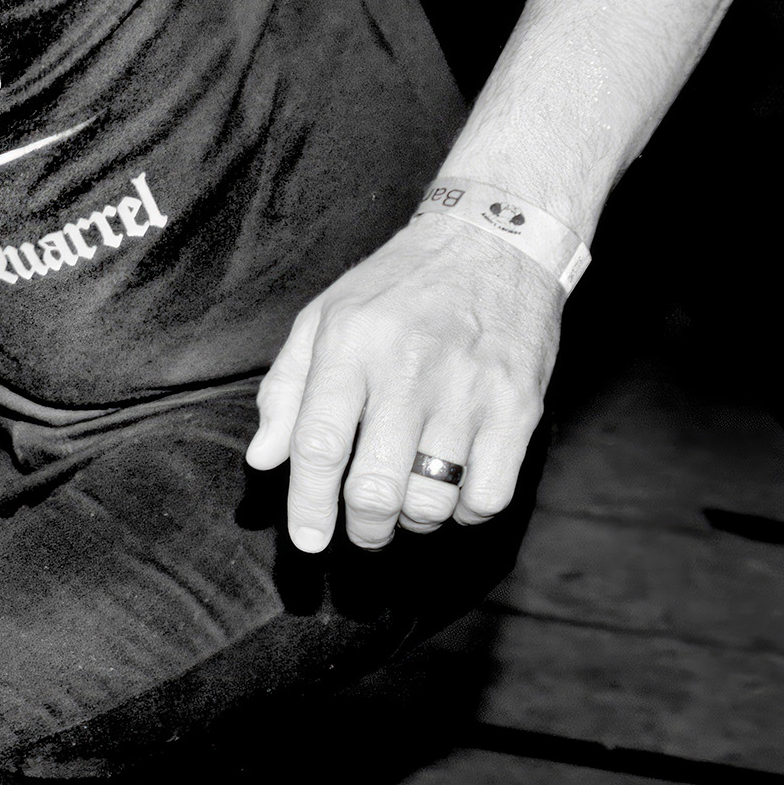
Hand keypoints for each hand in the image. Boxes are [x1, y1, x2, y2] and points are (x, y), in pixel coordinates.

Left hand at [250, 213, 558, 551]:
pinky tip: (455, 487)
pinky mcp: (518, 406)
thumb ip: (287, 390)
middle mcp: (407, 369)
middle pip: (374, 486)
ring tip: (408, 499)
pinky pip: (488, 495)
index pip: (317, 444)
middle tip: (362, 530)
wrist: (493, 243)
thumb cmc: (396, 288)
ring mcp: (468, 391)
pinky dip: (466, 510)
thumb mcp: (323, 318)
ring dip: (414, 520)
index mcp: (349, 345)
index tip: (308, 541)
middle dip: (362, 528)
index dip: (307, 505)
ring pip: (431, 500)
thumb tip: (265, 460)